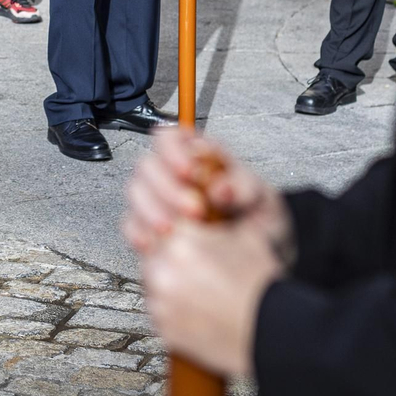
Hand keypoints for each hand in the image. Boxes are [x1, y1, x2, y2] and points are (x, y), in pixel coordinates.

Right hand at [125, 128, 293, 264]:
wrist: (263, 257)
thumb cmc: (259, 218)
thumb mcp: (262, 198)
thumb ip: (243, 186)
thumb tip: (219, 188)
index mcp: (197, 156)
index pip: (169, 137)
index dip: (172, 150)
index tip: (188, 172)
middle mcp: (172, 174)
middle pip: (147, 166)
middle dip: (166, 188)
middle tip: (194, 211)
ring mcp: (158, 201)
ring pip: (136, 192)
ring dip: (150, 210)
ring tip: (174, 230)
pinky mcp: (150, 229)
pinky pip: (132, 225)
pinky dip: (139, 233)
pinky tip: (156, 243)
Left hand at [143, 216, 284, 378]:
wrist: (273, 331)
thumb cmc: (261, 285)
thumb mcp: (242, 235)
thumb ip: (208, 221)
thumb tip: (192, 216)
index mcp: (181, 239)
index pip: (161, 221)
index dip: (176, 229)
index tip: (186, 236)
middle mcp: (164, 269)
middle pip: (154, 251)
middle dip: (169, 253)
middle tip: (195, 262)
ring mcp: (161, 301)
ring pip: (153, 280)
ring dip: (169, 279)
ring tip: (200, 286)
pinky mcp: (163, 328)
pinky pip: (159, 309)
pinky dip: (172, 306)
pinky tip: (198, 306)